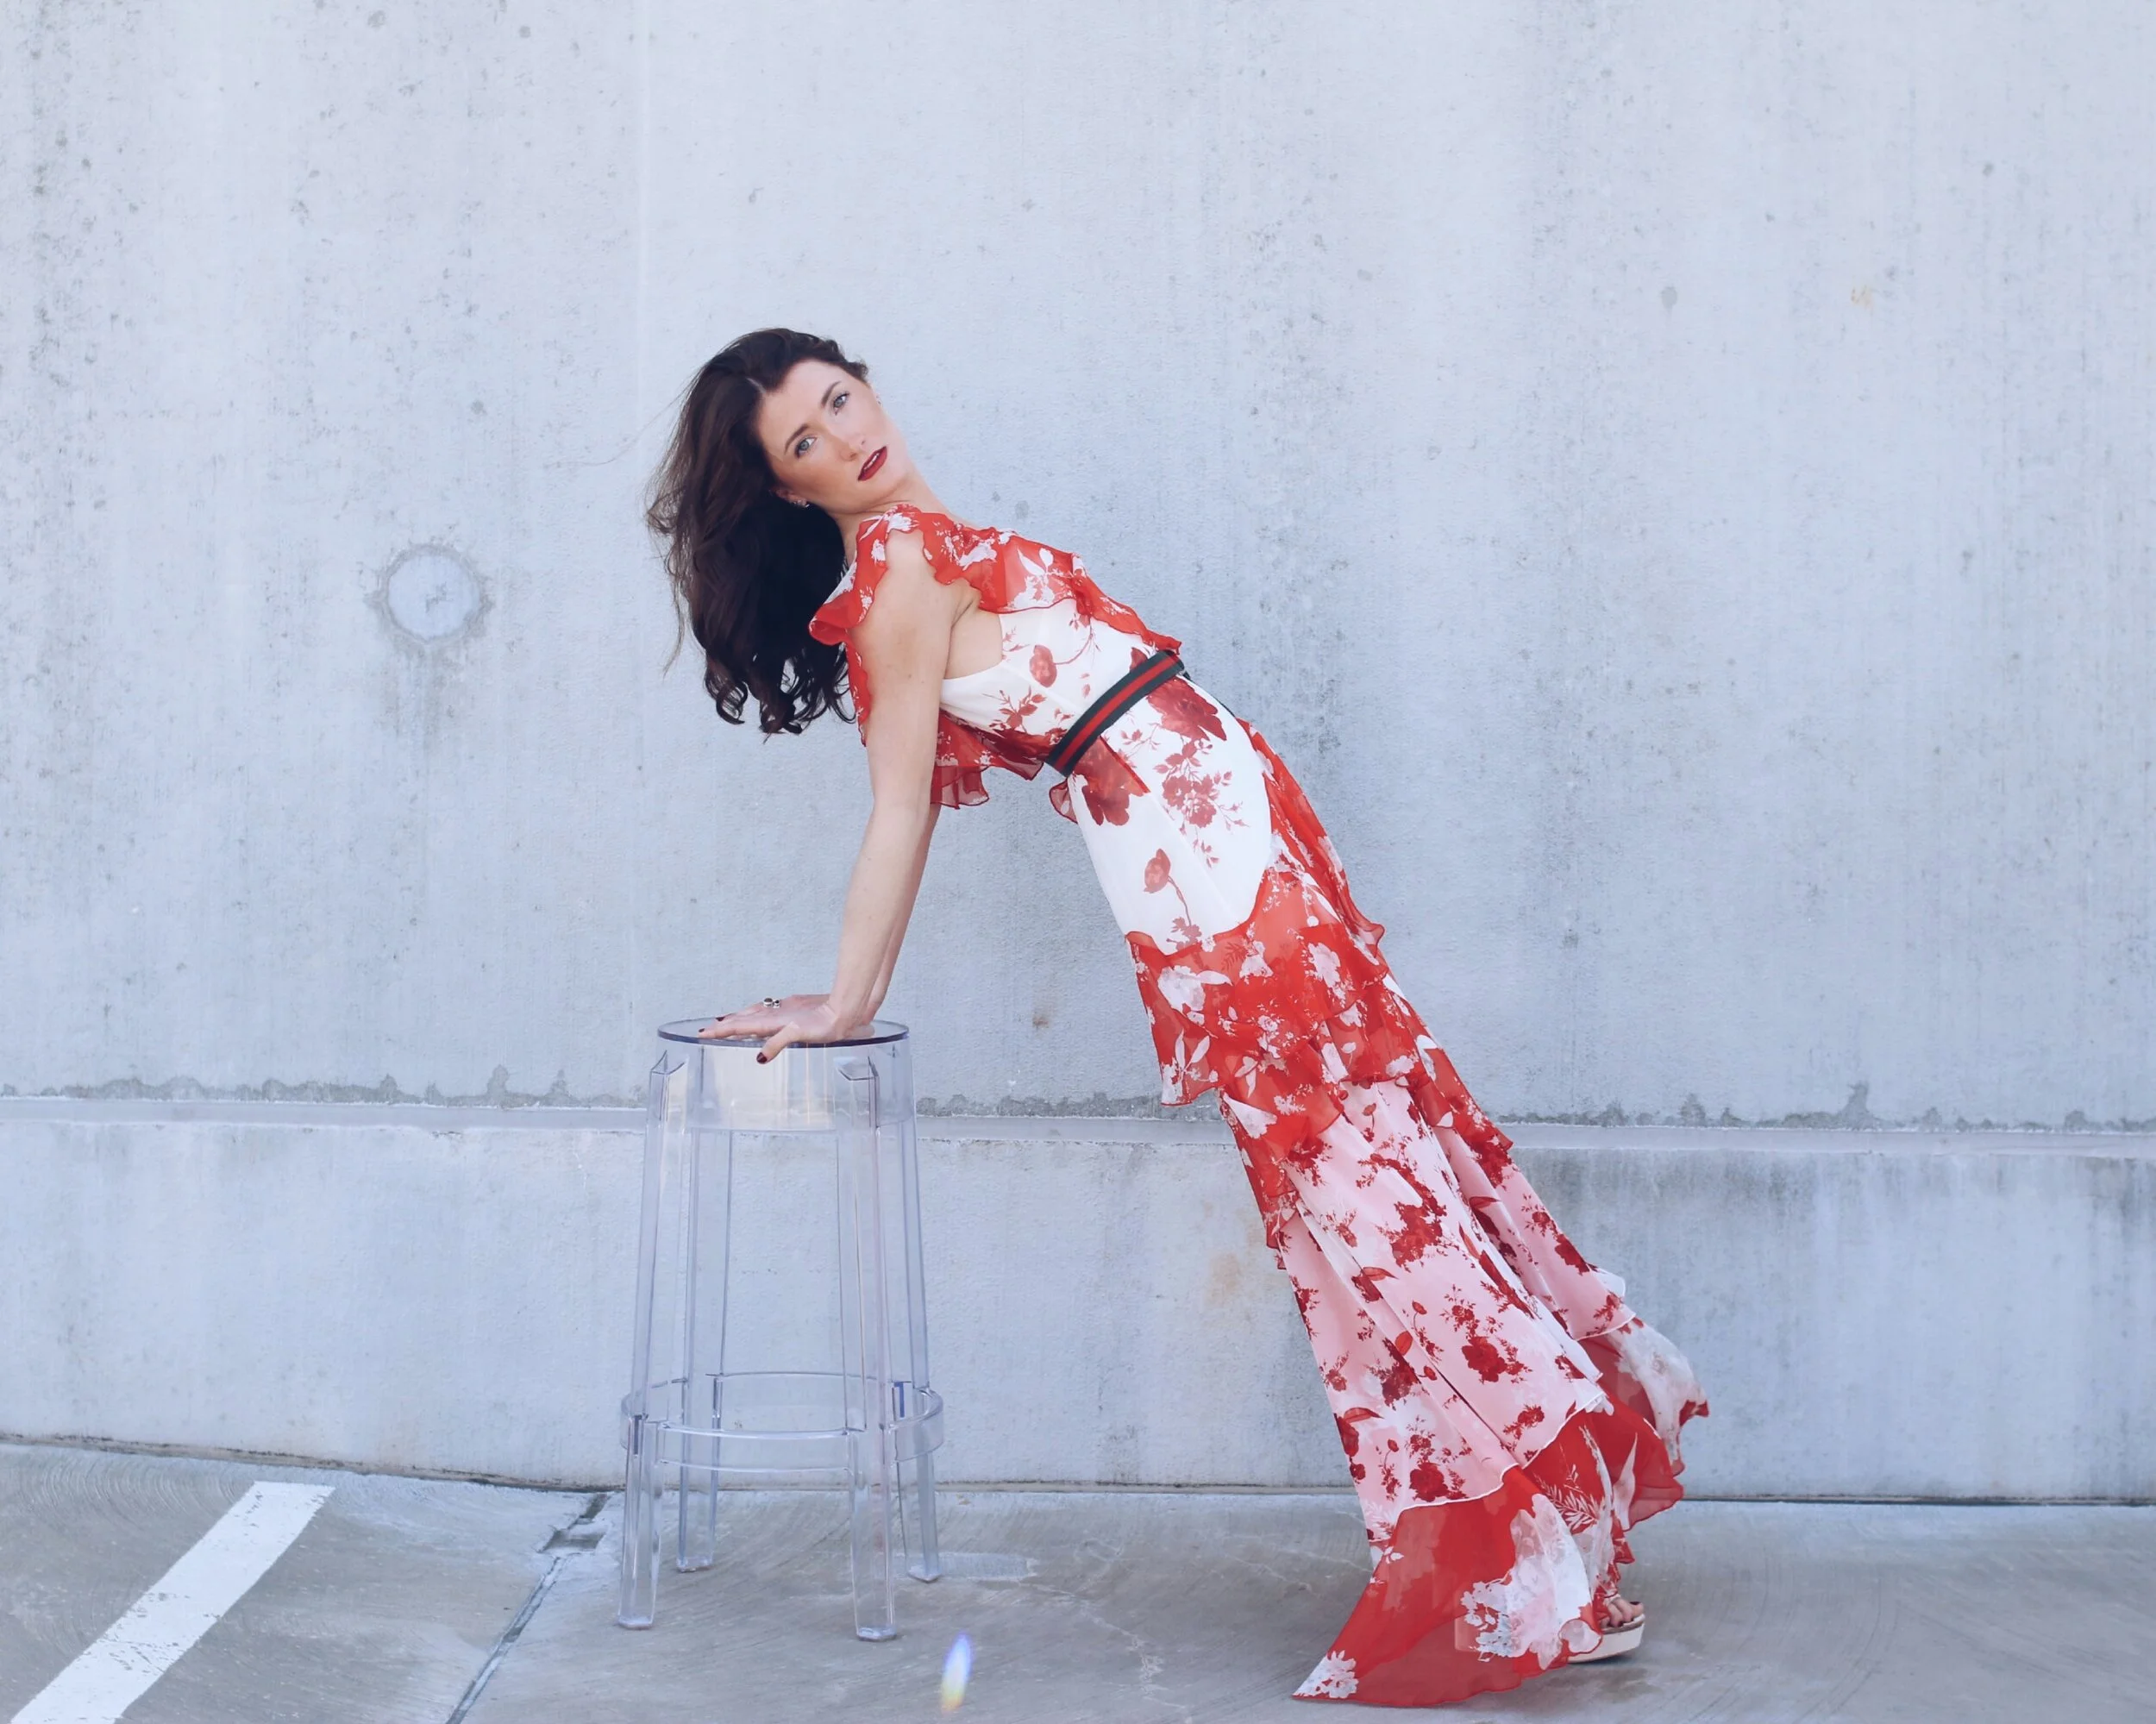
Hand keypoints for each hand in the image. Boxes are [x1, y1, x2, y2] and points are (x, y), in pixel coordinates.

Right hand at [700, 994, 865, 1061]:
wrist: (846, 1007)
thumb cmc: (827, 1023)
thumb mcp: (800, 1034)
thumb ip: (777, 1043)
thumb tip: (757, 1057)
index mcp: (774, 1019)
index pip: (742, 1025)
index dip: (722, 1031)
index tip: (703, 1033)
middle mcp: (777, 1012)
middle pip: (744, 1017)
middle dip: (725, 1024)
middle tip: (707, 1030)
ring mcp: (786, 1008)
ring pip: (755, 1012)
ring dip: (739, 1018)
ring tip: (726, 1022)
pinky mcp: (795, 1006)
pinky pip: (768, 1010)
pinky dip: (756, 1014)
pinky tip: (761, 1016)